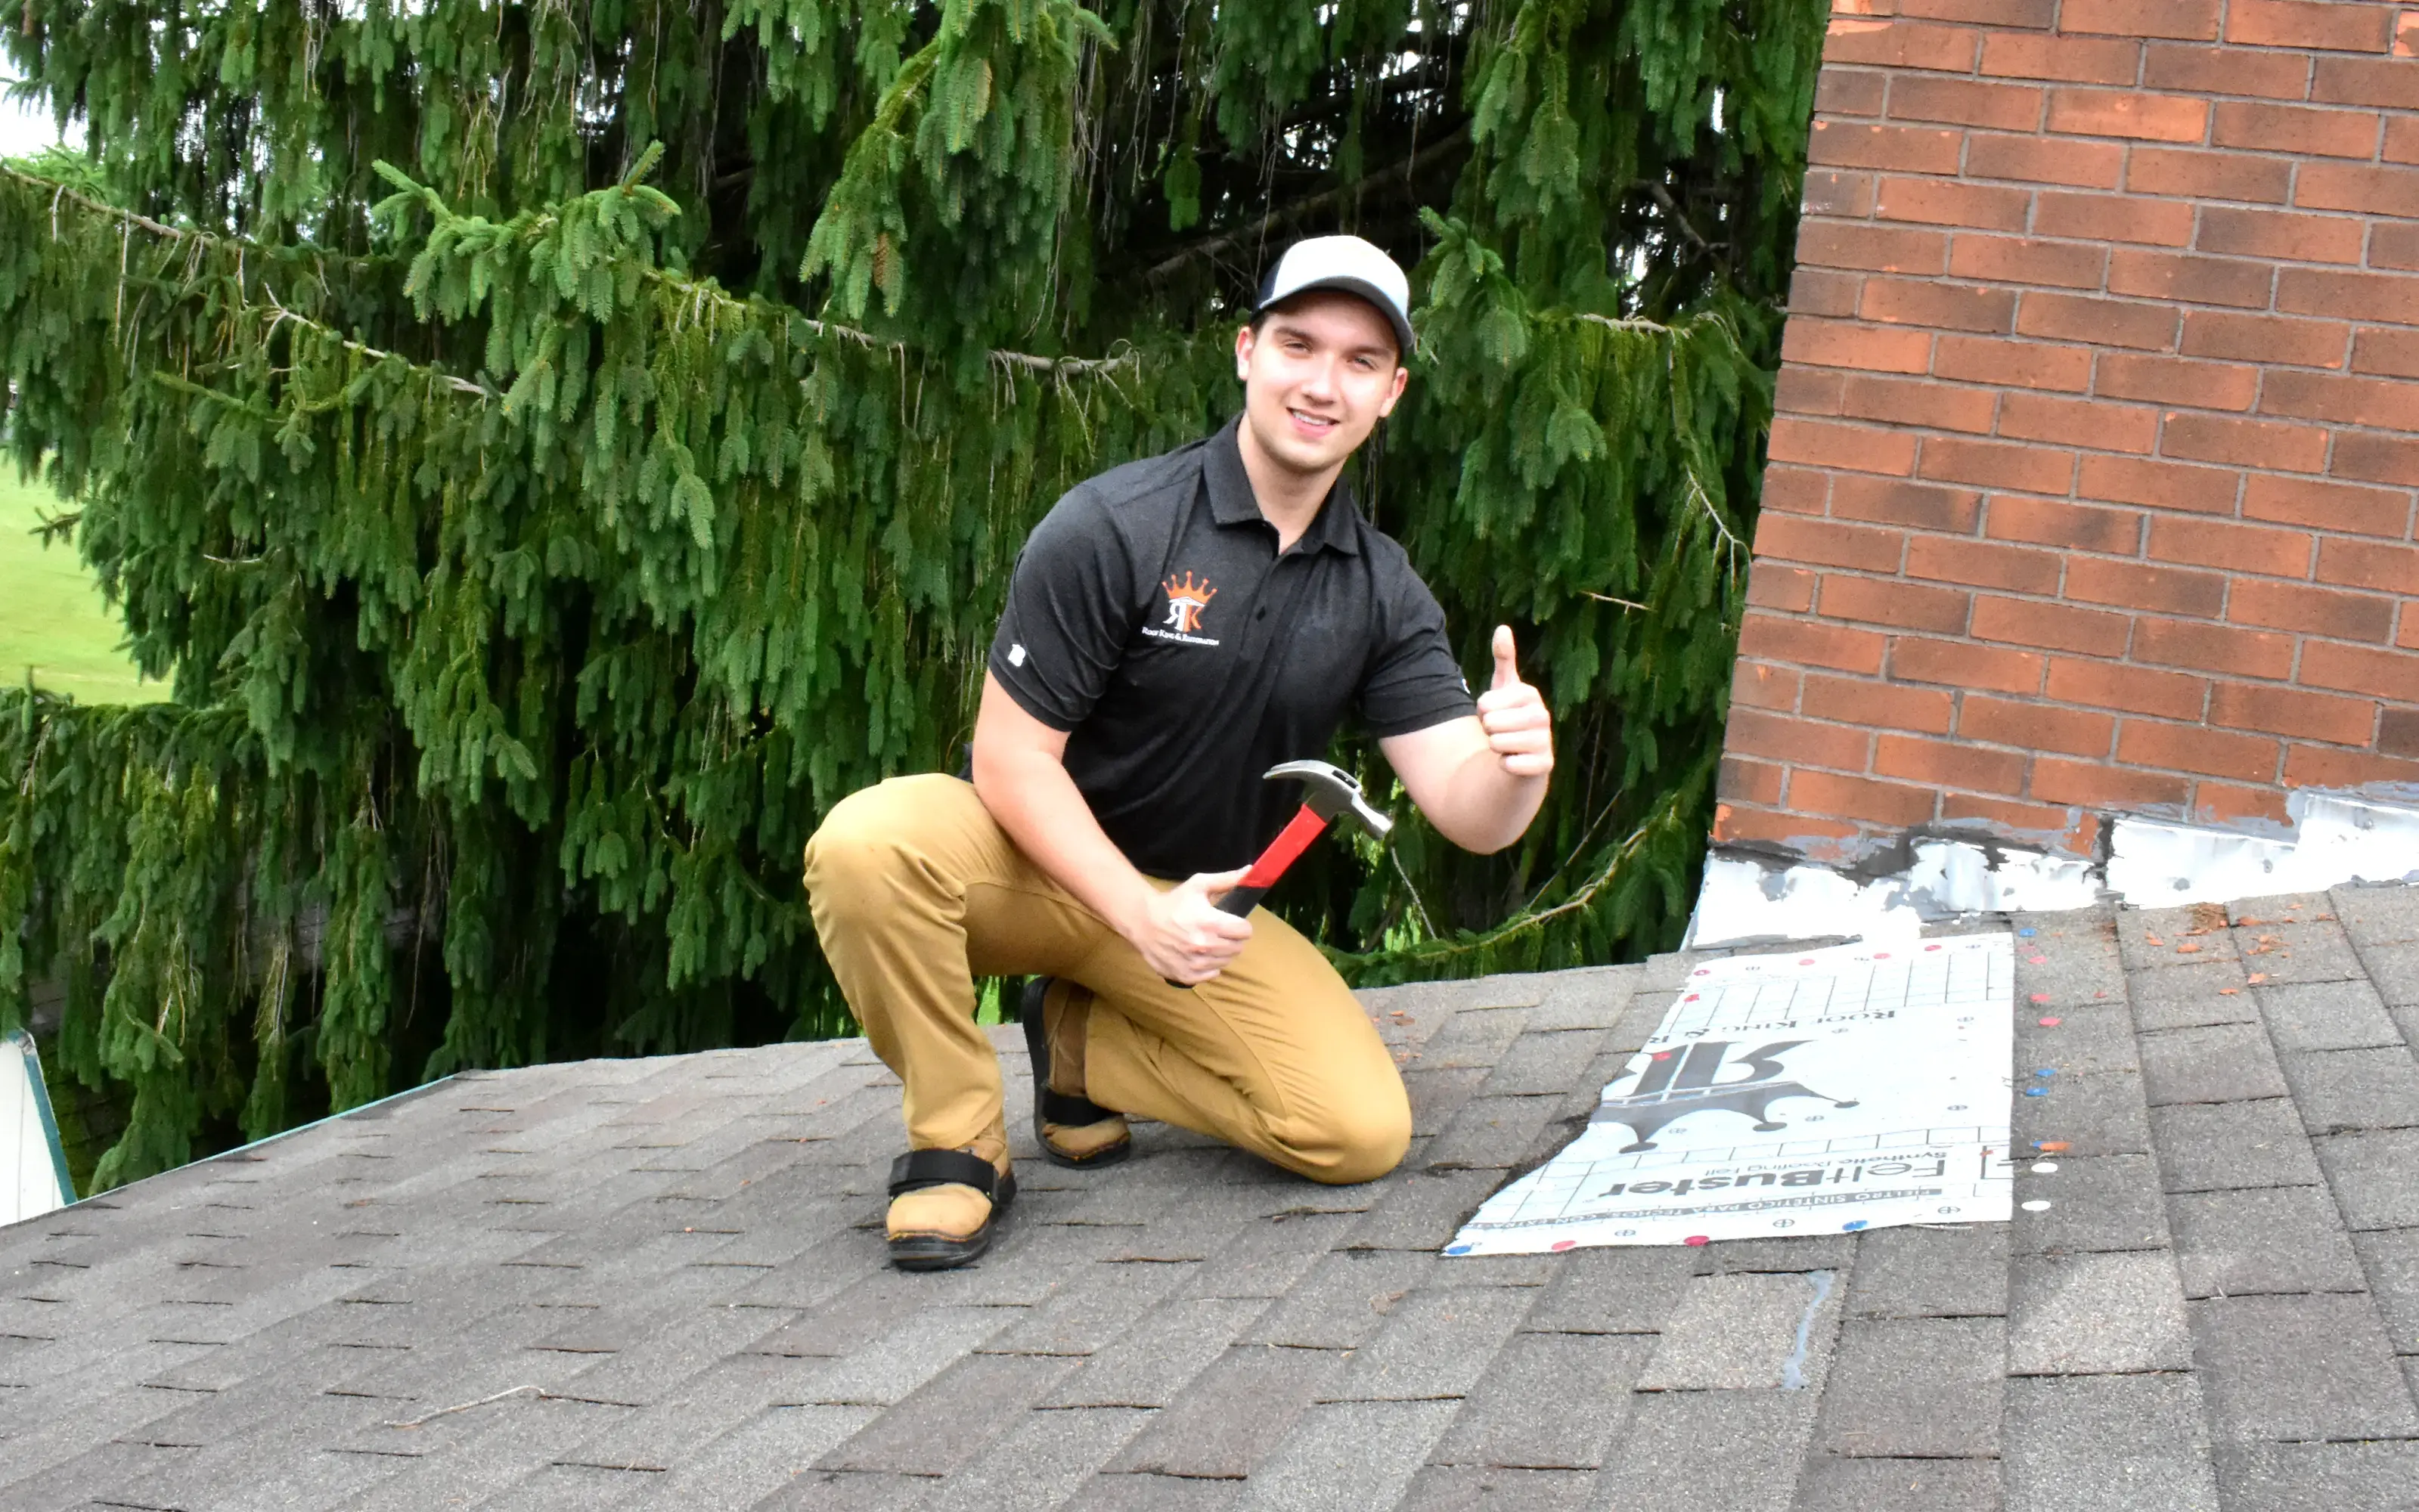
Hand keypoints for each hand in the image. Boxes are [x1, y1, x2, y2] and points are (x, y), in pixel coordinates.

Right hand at [1126, 868, 1254, 984]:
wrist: (1142, 922)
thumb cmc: (1173, 902)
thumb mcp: (1198, 885)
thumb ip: (1226, 880)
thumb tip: (1250, 871)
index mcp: (1211, 923)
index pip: (1245, 931)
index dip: (1240, 925)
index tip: (1232, 922)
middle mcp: (1205, 946)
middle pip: (1238, 948)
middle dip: (1232, 938)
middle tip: (1219, 931)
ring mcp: (1195, 963)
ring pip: (1225, 962)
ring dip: (1221, 953)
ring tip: (1207, 941)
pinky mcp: (1186, 976)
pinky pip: (1211, 975)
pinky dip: (1209, 966)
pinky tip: (1198, 954)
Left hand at [1478, 625, 1552, 779]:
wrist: (1522, 757)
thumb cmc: (1509, 719)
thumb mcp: (1503, 688)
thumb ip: (1503, 659)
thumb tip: (1503, 627)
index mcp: (1530, 694)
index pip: (1485, 703)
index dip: (1483, 711)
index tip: (1496, 713)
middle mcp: (1542, 716)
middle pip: (1491, 723)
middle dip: (1488, 730)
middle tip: (1501, 731)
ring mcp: (1545, 741)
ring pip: (1497, 744)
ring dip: (1495, 748)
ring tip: (1508, 745)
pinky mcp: (1545, 765)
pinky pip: (1509, 764)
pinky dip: (1505, 765)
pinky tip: (1515, 762)